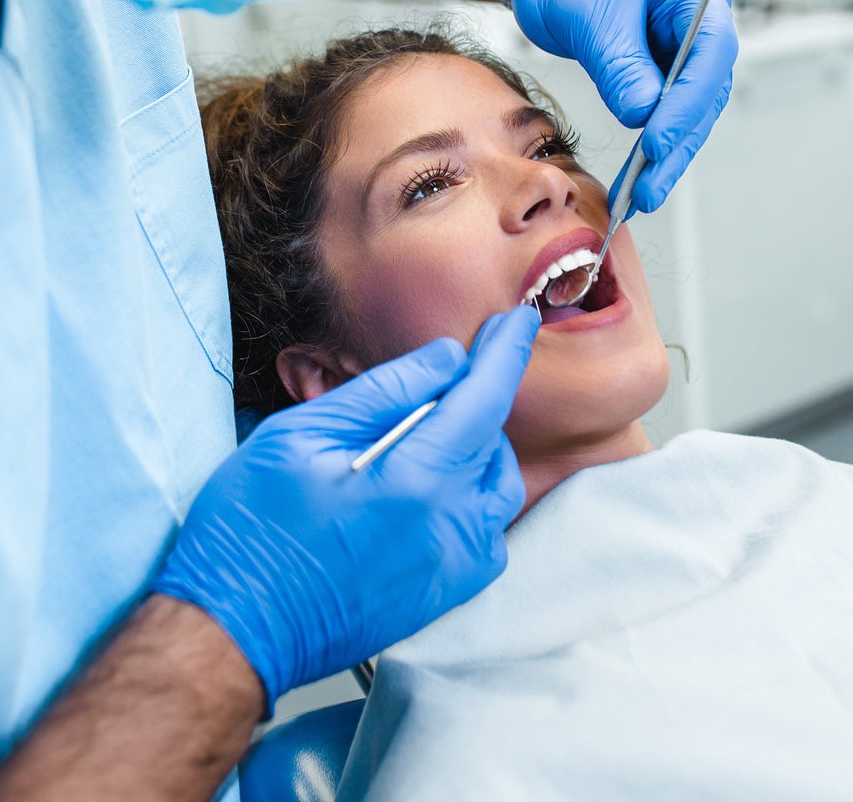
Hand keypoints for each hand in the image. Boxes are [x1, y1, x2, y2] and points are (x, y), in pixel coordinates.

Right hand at [153, 306, 537, 709]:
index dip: (506, 352)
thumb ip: (385, 391)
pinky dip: (471, 499)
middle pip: (491, 441)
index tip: (519, 321)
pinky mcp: (445, 595)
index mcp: (415, 480)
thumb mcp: (302, 434)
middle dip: (472, 401)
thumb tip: (446, 359)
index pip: (485, 398)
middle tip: (426, 389)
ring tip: (419, 439)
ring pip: (497, 488)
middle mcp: (450, 527)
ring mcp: (452, 568)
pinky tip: (425, 491)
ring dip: (474, 450)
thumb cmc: (252, 527)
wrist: (235, 629)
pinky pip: (486, 533)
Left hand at [507, 0, 737, 212]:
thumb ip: (619, 65)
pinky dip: (651, 147)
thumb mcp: (589, 14)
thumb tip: (643, 117)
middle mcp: (701, 17)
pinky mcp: (663, 70)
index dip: (687, 102)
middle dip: (678, 141)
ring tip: (641, 196)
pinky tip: (636, 180)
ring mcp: (684, 45)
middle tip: (650, 187)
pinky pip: (664, 113)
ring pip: (689, 110)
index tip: (658, 140)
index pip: (710, 50)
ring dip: (667, 155)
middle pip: (705, 89)